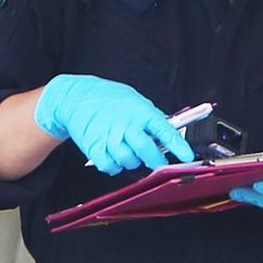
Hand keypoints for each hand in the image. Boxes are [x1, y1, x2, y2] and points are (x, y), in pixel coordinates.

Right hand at [34, 74, 194, 174]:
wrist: (75, 96)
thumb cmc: (107, 97)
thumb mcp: (134, 99)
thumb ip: (149, 117)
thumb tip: (167, 133)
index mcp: (139, 110)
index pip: (163, 129)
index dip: (177, 145)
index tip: (187, 157)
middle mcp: (125, 123)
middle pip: (146, 151)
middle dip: (156, 161)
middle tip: (157, 163)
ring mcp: (108, 136)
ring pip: (128, 161)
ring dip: (132, 162)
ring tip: (128, 151)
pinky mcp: (93, 147)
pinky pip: (110, 166)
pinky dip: (114, 166)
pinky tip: (114, 155)